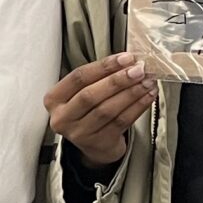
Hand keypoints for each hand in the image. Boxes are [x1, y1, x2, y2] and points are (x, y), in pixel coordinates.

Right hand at [45, 52, 155, 169]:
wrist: (95, 144)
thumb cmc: (88, 111)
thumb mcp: (81, 93)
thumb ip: (98, 77)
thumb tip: (128, 61)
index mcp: (54, 99)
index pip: (78, 77)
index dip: (103, 66)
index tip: (125, 58)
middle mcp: (63, 118)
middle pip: (90, 95)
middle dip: (117, 80)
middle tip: (138, 70)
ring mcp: (80, 133)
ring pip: (107, 109)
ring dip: (131, 93)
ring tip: (147, 81)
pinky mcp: (99, 143)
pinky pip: (121, 122)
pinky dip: (137, 107)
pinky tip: (147, 96)